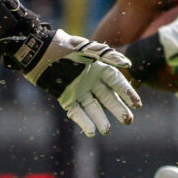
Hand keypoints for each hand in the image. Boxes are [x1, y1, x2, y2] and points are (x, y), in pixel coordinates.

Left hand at [0, 12, 141, 136]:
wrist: (40, 51)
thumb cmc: (65, 46)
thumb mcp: (87, 48)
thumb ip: (107, 55)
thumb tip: (128, 64)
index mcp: (100, 68)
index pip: (118, 84)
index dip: (128, 94)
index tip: (137, 105)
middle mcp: (92, 81)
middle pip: (108, 99)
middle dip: (118, 110)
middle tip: (128, 121)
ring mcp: (79, 91)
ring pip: (93, 108)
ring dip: (100, 119)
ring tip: (107, 130)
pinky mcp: (66, 98)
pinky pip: (77, 112)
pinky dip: (84, 121)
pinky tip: (91, 131)